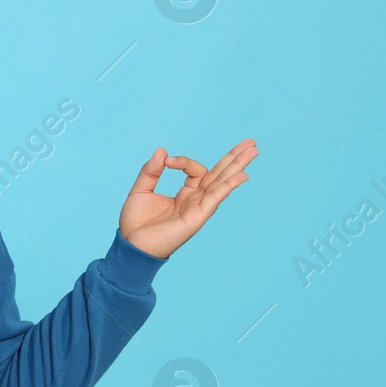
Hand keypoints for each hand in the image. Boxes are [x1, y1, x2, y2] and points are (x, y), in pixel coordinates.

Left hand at [119, 139, 257, 258]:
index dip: (184, 162)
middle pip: (220, 175)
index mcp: (185, 194)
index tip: (168, 161)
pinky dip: (228, 186)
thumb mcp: (141, 190)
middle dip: (235, 159)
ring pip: (222, 183)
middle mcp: (196, 200)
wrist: (131, 244)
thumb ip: (151, 171)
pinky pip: (215, 198)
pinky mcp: (197, 217)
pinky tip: (242, 175)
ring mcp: (199, 208)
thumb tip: (162, 150)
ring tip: (254, 150)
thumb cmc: (136, 222)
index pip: (196, 171)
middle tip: (251, 142)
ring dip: (238, 166)